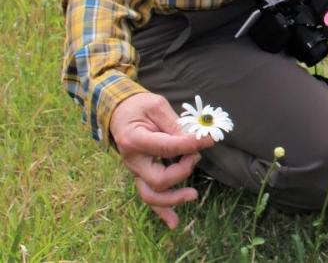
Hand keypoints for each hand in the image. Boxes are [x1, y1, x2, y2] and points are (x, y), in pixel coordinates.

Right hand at [109, 92, 215, 228]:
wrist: (118, 111)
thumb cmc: (138, 106)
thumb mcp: (157, 106)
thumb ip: (175, 124)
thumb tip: (197, 137)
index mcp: (135, 139)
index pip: (167, 148)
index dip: (191, 145)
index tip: (208, 139)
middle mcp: (133, 160)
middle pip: (159, 179)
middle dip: (183, 171)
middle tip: (196, 155)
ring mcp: (136, 171)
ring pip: (151, 194)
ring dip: (174, 198)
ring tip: (193, 194)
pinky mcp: (141, 175)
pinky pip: (149, 197)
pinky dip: (162, 212)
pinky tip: (174, 223)